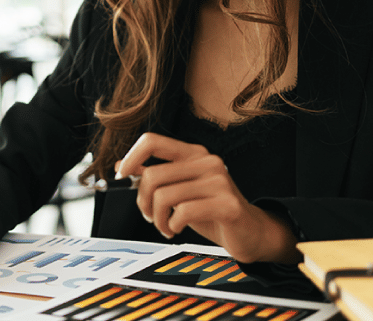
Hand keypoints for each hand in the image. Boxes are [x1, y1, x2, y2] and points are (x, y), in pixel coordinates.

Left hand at [116, 132, 299, 263]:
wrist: (250, 232)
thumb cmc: (212, 210)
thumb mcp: (181, 189)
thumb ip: (157, 175)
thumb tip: (122, 165)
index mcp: (194, 153)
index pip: (152, 140)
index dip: (131, 156)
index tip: (122, 176)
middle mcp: (207, 161)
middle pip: (152, 175)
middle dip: (142, 202)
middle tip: (150, 216)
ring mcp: (219, 181)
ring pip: (163, 197)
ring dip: (157, 219)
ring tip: (166, 226)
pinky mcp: (227, 204)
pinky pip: (183, 212)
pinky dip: (172, 225)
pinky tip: (177, 229)